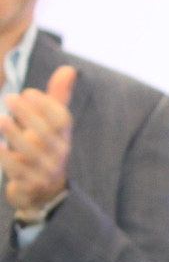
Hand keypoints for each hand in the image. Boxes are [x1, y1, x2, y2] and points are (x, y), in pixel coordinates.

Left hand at [0, 64, 75, 213]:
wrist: (43, 192)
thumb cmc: (44, 148)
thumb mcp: (53, 126)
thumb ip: (57, 98)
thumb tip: (68, 69)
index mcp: (62, 137)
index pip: (62, 121)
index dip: (47, 106)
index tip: (28, 92)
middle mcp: (57, 154)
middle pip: (46, 134)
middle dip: (28, 115)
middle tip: (10, 97)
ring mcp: (44, 170)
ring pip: (31, 152)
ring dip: (15, 134)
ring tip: (1, 119)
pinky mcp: (29, 184)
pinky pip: (16, 170)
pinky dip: (4, 157)